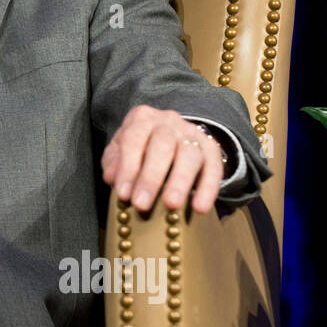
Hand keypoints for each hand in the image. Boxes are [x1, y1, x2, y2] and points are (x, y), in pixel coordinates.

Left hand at [100, 105, 223, 214]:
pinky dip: (208, 189)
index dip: (128, 168)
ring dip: (180, 182)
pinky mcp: (211, 149)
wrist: (171, 138)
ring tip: (171, 206)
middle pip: (162, 145)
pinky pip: (213, 168)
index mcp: (142, 118)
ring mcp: (192, 134)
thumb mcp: (120, 151)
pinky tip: (200, 208)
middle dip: (151, 177)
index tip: (124, 194)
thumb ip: (114, 163)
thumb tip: (113, 178)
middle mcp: (168, 121)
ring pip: (189, 154)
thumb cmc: (139, 149)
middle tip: (142, 204)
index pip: (133, 140)